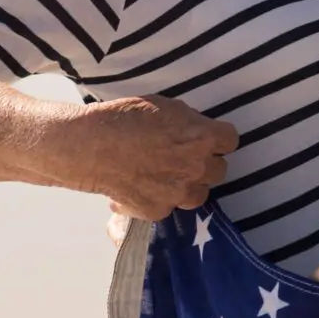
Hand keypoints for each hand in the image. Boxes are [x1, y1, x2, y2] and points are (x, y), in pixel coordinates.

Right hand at [60, 95, 238, 219]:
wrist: (89, 146)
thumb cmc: (124, 119)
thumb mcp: (165, 107)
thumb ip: (189, 121)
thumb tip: (197, 129)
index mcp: (202, 138)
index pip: (229, 141)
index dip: (217, 140)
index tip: (207, 139)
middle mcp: (196, 168)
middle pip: (219, 170)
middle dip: (204, 163)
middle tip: (183, 158)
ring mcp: (178, 192)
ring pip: (199, 194)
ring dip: (189, 185)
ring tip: (168, 176)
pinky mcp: (158, 210)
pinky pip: (169, 207)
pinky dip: (158, 199)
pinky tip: (142, 187)